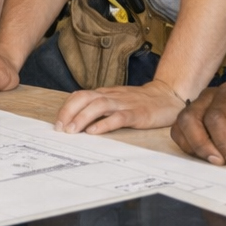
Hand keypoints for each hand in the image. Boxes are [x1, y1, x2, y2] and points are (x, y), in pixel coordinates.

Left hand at [53, 80, 186, 134]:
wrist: (168, 96)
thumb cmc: (140, 102)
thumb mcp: (117, 101)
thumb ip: (100, 108)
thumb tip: (78, 122)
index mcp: (106, 94)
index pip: (80, 96)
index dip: (67, 108)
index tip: (57, 124)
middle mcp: (113, 96)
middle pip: (85, 98)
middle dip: (69, 112)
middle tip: (60, 129)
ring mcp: (125, 104)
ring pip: (99, 106)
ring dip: (83, 118)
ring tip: (72, 131)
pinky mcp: (138, 114)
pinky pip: (119, 117)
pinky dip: (105, 124)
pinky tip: (95, 131)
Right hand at [170, 81, 225, 167]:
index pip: (215, 117)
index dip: (222, 143)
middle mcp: (209, 96)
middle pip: (190, 118)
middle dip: (202, 145)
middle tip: (219, 163)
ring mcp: (198, 105)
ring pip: (181, 125)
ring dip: (193, 147)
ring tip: (213, 160)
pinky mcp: (193, 117)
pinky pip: (179, 131)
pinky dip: (188, 146)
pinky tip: (206, 156)